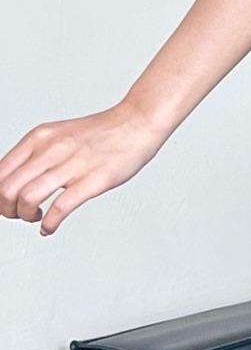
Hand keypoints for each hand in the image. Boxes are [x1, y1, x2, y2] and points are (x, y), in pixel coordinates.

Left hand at [0, 100, 166, 235]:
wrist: (137, 122)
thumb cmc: (101, 133)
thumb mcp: (57, 136)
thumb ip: (35, 156)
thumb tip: (14, 182)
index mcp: (39, 138)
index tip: (5, 204)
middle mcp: (50, 149)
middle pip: (6, 189)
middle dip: (7, 210)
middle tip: (17, 215)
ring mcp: (71, 165)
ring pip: (27, 199)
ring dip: (25, 217)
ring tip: (35, 218)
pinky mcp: (92, 180)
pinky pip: (60, 208)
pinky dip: (49, 224)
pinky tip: (50, 226)